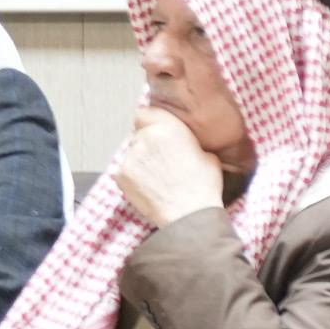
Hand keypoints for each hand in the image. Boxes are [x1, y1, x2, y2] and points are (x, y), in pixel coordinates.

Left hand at [111, 106, 230, 228]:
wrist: (189, 216)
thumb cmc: (203, 186)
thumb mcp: (208, 155)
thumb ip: (189, 142)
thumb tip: (184, 144)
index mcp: (168, 127)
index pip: (146, 113)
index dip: (151, 123)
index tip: (158, 132)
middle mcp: (145, 138)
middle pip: (140, 135)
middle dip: (148, 145)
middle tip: (163, 162)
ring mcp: (130, 157)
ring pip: (133, 154)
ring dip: (142, 162)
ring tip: (159, 179)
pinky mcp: (121, 175)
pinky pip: (126, 170)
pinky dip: (135, 178)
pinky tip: (150, 188)